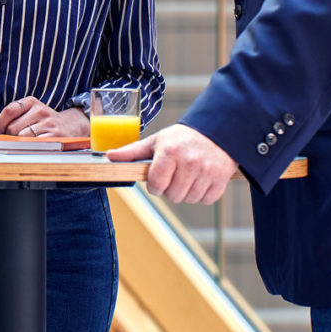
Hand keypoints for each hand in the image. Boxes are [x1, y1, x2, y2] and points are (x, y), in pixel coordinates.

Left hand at [0, 97, 88, 138]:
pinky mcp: (54, 137)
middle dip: (9, 135)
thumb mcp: (31, 111)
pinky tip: (32, 146)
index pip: (9, 111)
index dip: (0, 123)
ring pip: (22, 137)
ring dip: (19, 143)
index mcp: (32, 101)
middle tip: (13, 138)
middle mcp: (41, 110)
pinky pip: (33, 145)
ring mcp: (48, 123)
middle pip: (13, 127)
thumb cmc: (44, 121)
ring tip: (24, 142)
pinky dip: (29, 148)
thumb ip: (14, 115)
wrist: (70, 127)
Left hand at [107, 123, 238, 204]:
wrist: (215, 131)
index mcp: (170, 151)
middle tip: (175, 175)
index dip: (155, 185)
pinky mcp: (221, 178)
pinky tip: (201, 178)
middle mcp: (190, 161)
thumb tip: (109, 156)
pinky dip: (203, 193)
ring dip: (187, 192)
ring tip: (188, 176)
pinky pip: (207, 200)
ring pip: (190, 199)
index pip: (157, 184)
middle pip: (173, 195)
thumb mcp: (156, 142)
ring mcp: (207, 170)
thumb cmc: (180, 139)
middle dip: (171, 189)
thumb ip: (132, 152)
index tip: (158, 179)